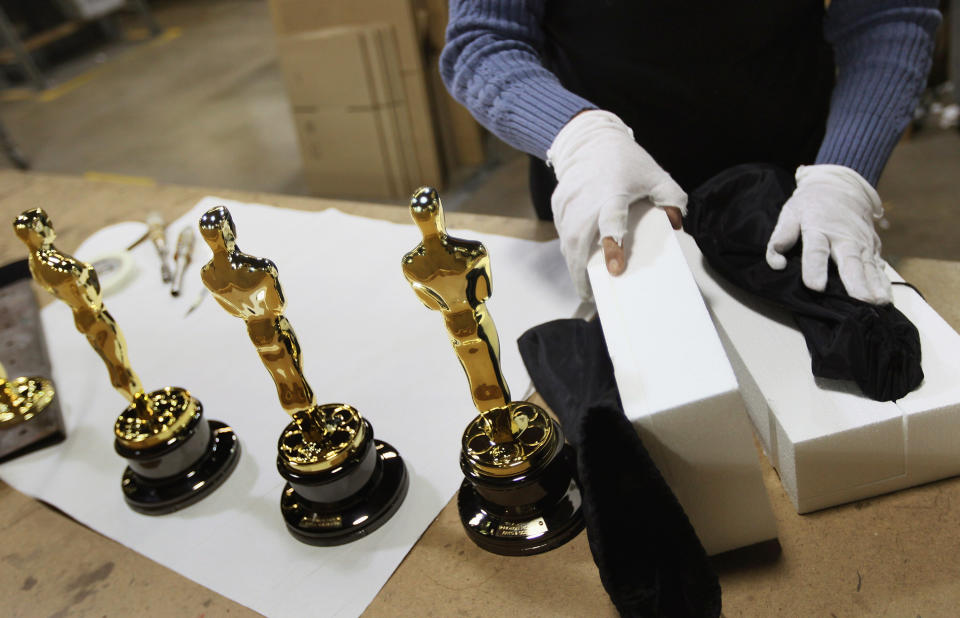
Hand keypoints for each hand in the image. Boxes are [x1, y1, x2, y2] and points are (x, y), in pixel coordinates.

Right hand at [547, 110, 684, 298]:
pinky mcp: (558, 204)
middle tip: (590, 294)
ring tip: (583, 283)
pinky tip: (577, 260)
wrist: (590, 139)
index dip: (614, 246)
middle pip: (578, 241)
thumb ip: (671, 197)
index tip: (615, 269)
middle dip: (582, 270)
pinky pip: (562, 232)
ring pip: (566, 241)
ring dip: (573, 264)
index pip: (612, 221)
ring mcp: (569, 203)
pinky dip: (569, 249)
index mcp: (613, 193)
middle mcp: (586, 200)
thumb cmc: (626, 161)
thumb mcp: (656, 174)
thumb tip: (676, 224)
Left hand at [766, 164, 890, 304]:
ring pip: (868, 266)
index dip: (815, 268)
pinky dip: (883, 282)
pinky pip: (878, 267)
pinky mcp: (872, 247)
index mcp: (818, 229)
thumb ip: (782, 236)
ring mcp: (861, 242)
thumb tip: (776, 262)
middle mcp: (843, 237)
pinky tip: (886, 299)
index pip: (816, 251)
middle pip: (850, 261)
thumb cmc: (810, 205)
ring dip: (874, 285)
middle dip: (856, 282)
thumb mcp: (791, 213)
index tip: (816, 287)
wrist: (839, 187)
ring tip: (879, 304)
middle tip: (861, 301)